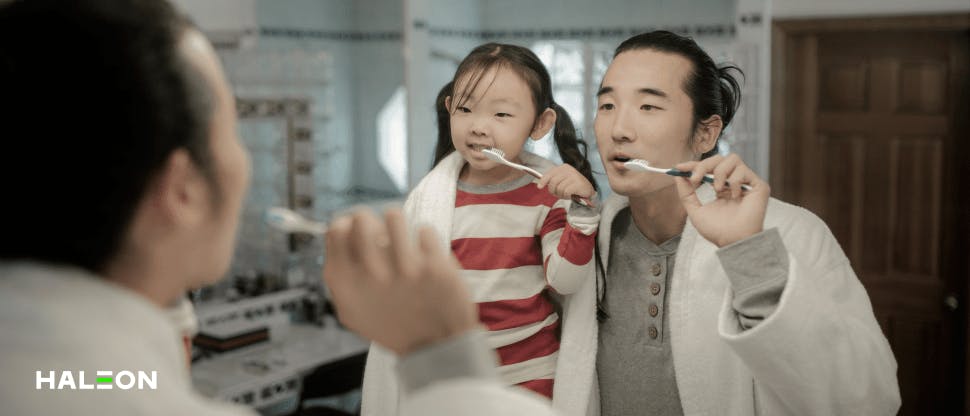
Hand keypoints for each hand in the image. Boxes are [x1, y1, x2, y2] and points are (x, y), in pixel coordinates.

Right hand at [322, 208, 477, 355]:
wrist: (434, 347)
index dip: (347, 224)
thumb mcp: (352, 310)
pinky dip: (425, 240)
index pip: (335, 230)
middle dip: (372, 220)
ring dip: (398, 224)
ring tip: (404, 239)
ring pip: (393, 215)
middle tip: (382, 234)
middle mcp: (371, 274)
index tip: (358, 230)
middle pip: (362, 218)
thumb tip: (337, 230)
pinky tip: (425, 255)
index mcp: (346, 284)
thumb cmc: (391, 325)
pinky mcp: (433, 266)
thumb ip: (339, 274)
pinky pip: (424, 230)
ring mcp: (403, 269)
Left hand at [536, 164, 594, 201]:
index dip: (543, 180)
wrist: (587, 190)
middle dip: (553, 190)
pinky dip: (566, 196)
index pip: (550, 173)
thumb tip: (540, 184)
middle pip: (553, 182)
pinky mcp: (578, 183)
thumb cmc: (573, 186)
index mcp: (563, 167)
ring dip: (561, 194)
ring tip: (566, 194)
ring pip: (559, 188)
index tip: (539, 186)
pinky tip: (570, 195)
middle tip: (558, 194)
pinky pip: (566, 192)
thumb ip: (553, 180)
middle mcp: (568, 169)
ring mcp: (574, 175)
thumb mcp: (562, 181)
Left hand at [673, 154, 769, 246]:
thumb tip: (678, 176)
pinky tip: (734, 197)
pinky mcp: (758, 185)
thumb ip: (686, 193)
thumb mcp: (695, 210)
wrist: (732, 241)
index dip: (693, 165)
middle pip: (719, 158)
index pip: (708, 168)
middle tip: (695, 179)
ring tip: (717, 189)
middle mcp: (734, 182)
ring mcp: (747, 183)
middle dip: (703, 165)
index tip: (678, 168)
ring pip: (732, 159)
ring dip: (720, 172)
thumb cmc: (717, 230)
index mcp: (721, 187)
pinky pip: (743, 170)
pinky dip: (734, 181)